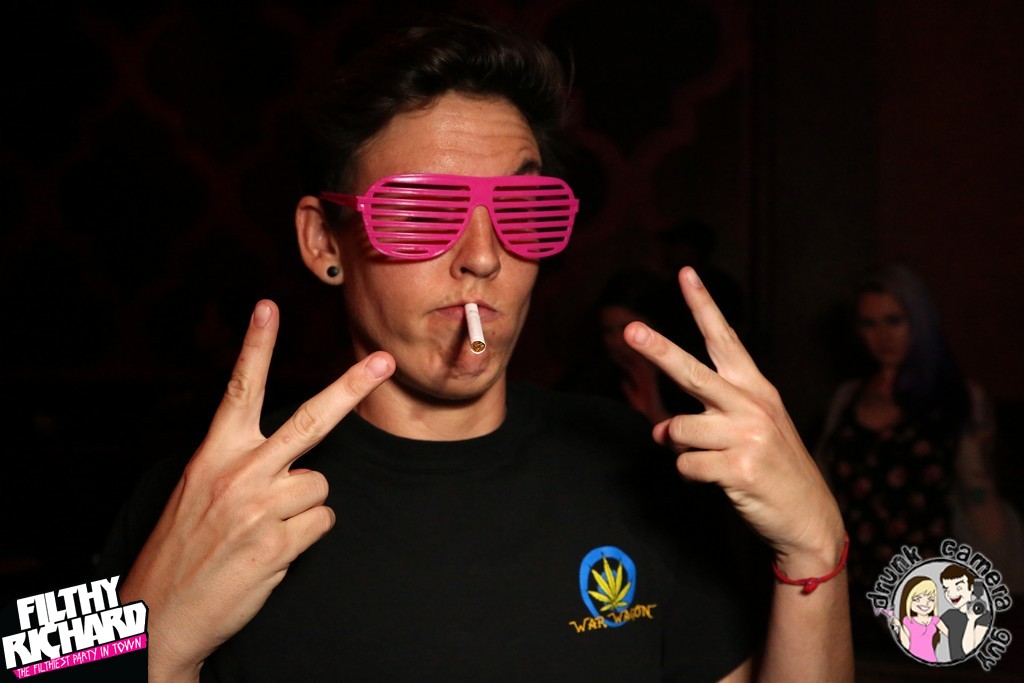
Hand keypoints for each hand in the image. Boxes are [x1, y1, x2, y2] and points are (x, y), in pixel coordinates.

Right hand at [119, 301, 393, 680]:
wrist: (161, 613)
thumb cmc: (185, 547)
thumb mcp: (200, 491)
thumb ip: (243, 464)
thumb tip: (300, 460)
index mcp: (214, 454)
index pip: (239, 390)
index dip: (255, 347)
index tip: (269, 307)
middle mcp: (239, 473)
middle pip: (311, 420)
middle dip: (352, 387)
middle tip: (384, 361)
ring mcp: (260, 508)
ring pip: (321, 486)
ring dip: (304, 508)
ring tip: (266, 529)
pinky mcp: (278, 543)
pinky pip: (322, 523)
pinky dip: (306, 537)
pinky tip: (272, 551)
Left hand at [624, 267, 843, 572]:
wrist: (810, 518)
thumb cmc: (771, 470)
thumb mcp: (747, 433)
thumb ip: (703, 420)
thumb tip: (660, 429)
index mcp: (756, 388)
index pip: (725, 338)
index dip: (703, 305)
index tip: (685, 273)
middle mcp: (753, 405)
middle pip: (692, 373)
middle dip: (658, 350)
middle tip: (630, 330)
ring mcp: (749, 436)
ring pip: (680, 430)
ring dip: (681, 448)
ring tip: (710, 460)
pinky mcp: (742, 469)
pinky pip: (686, 465)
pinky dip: (689, 475)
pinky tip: (716, 481)